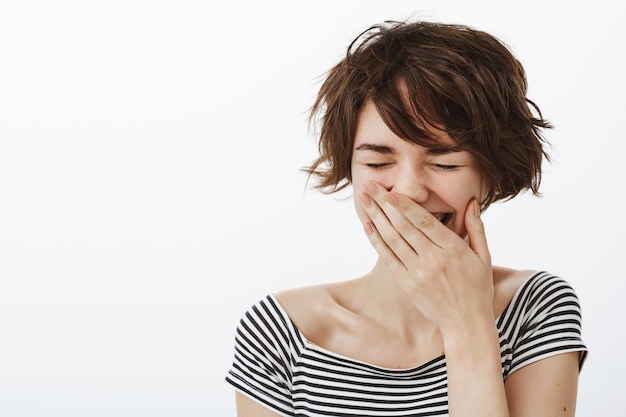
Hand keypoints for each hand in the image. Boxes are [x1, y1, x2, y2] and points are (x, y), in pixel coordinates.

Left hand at [359, 180, 493, 332]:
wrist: (466, 324)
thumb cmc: (478, 289)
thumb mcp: (484, 257)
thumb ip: (476, 228)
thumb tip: (472, 202)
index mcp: (454, 249)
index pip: (424, 222)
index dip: (405, 206)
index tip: (389, 192)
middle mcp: (434, 260)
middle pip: (404, 227)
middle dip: (383, 204)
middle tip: (369, 187)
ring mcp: (418, 273)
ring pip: (393, 240)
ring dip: (375, 218)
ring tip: (364, 200)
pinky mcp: (407, 284)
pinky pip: (388, 258)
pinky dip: (376, 241)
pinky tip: (367, 226)